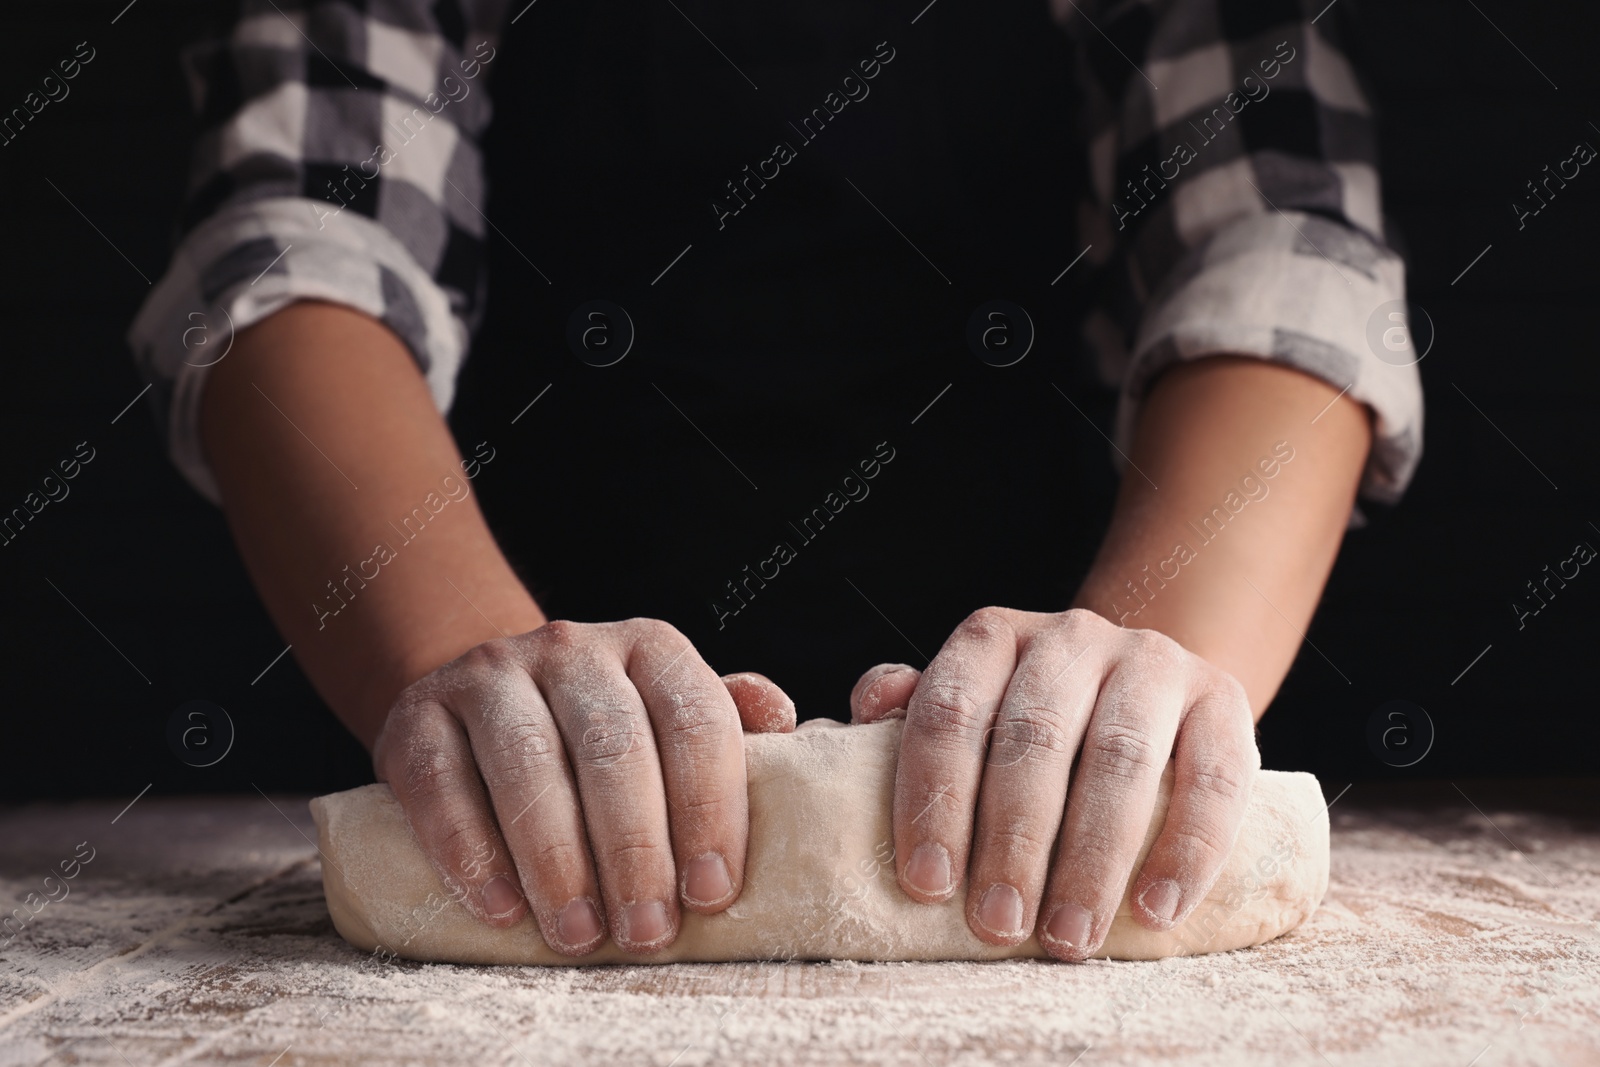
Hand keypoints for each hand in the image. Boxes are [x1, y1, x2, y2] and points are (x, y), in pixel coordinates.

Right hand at [372, 618, 794, 955]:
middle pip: (614, 746)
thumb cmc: (601, 730)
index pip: (695, 719)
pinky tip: (501, 906)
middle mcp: (574, 649)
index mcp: (652, 649)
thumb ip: (730, 728)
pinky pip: (439, 781)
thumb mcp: (669, 717)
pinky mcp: (419, 714)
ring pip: (527, 763)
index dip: (708, 808)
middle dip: (636, 849)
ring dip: (558, 859)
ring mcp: (492, 674)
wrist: (482, 699)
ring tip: (579, 932)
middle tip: (647, 931)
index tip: (712, 892)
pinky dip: (469, 849)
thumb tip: (789, 724)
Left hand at [849, 606, 1257, 959]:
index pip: (950, 710)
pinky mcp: (1225, 700)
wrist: (1146, 692)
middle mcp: (1072, 637)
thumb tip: (865, 714)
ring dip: (1092, 857)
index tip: (927, 886)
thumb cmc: (1031, 722)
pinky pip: (1214, 778)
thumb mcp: (970, 709)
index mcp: (994, 638)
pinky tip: (1156, 910)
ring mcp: (1153, 663)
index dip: (935, 799)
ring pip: (1120, 757)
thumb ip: (913, 714)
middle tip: (997, 925)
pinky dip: (1187, 850)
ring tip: (1068, 935)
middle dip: (1012, 840)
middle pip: (1034, 736)